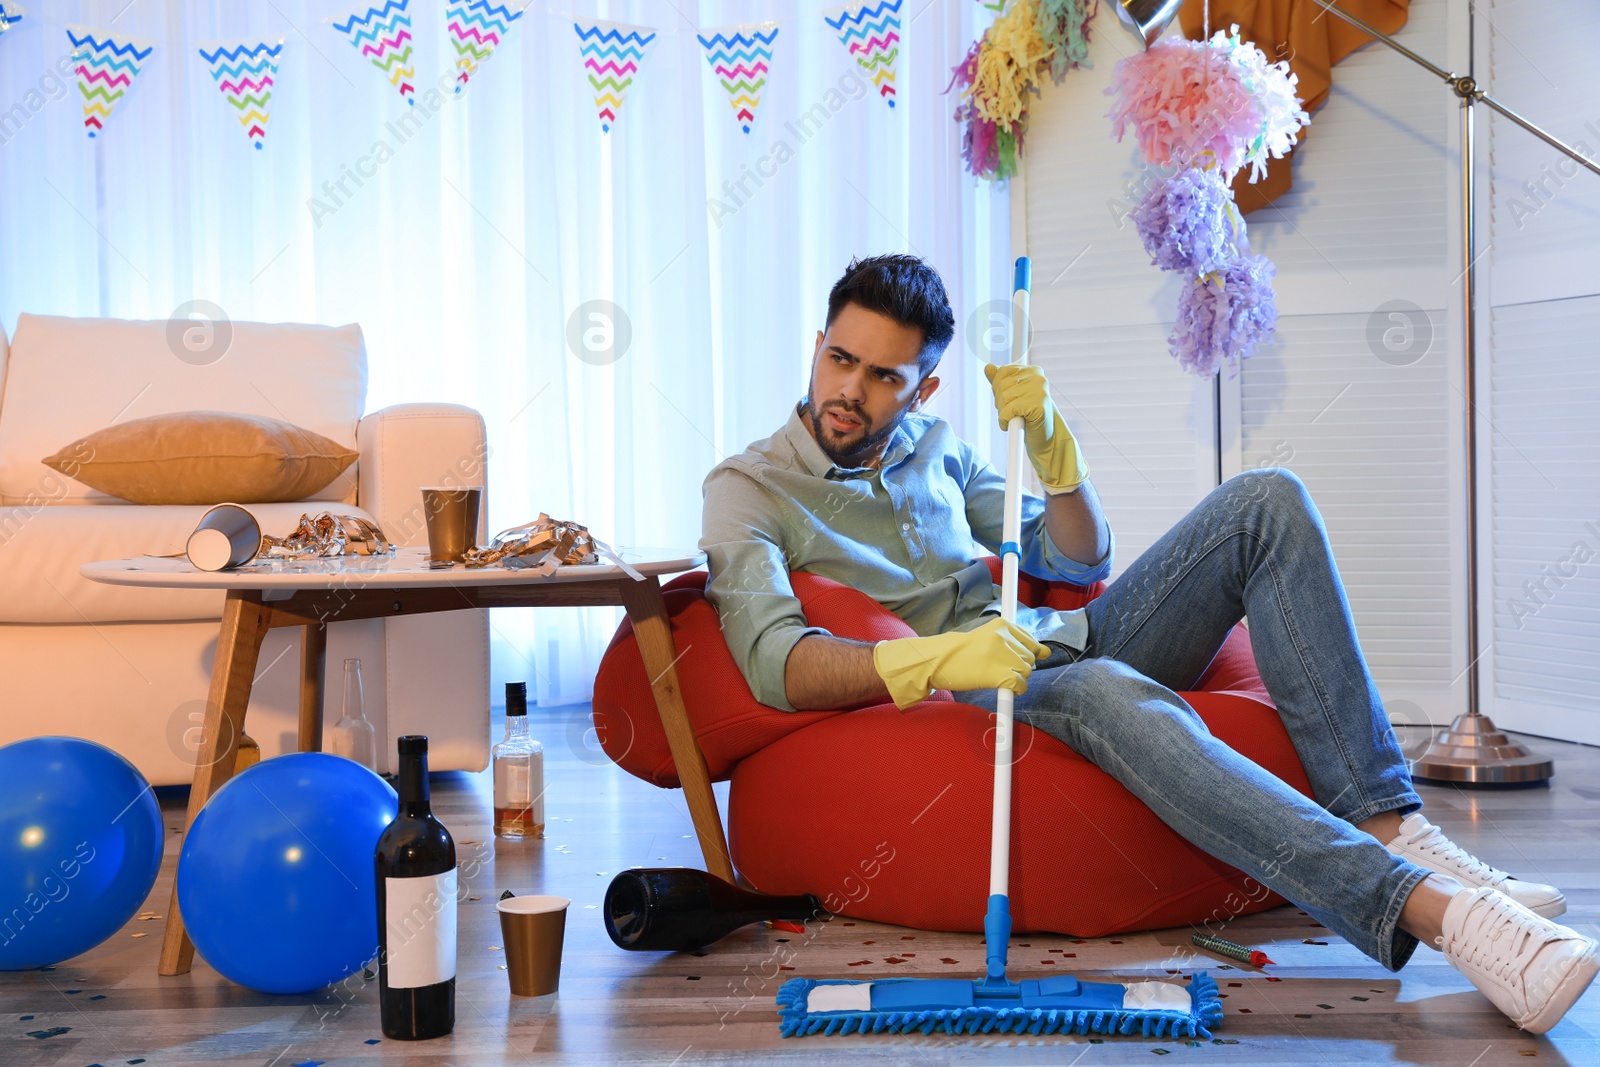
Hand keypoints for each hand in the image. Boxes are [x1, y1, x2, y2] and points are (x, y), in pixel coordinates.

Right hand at [872, 616, 1046, 709]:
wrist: (938, 660)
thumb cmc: (961, 651)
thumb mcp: (987, 637)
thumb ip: (1017, 642)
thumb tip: (1048, 652)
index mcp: (1002, 625)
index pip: (1030, 640)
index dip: (1026, 653)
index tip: (1018, 658)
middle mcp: (1005, 638)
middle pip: (1029, 658)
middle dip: (1018, 666)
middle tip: (996, 668)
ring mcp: (1003, 656)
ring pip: (1026, 671)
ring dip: (1015, 678)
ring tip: (994, 676)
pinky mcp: (1001, 674)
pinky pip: (1020, 685)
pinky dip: (1015, 690)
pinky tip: (1000, 686)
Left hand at [984, 363, 1089, 493]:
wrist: (1046, 438)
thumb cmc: (1029, 416)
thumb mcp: (1013, 394)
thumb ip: (1000, 380)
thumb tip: (988, 367)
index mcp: (1033, 371)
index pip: (1002, 372)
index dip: (999, 389)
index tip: (1010, 400)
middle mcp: (1038, 377)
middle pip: (1001, 385)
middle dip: (1001, 402)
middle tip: (1014, 412)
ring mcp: (1040, 391)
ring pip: (1003, 398)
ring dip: (1003, 413)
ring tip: (1016, 418)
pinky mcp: (1038, 406)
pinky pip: (1008, 411)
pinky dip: (1006, 420)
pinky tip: (1016, 424)